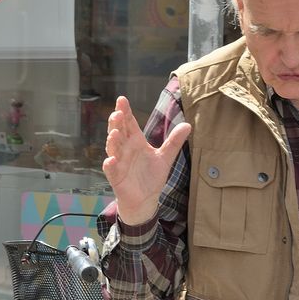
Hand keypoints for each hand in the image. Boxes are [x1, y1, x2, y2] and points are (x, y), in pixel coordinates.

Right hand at [102, 96, 190, 224]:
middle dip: (116, 122)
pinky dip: (110, 164)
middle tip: (118, 113)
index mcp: (136, 142)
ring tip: (115, 132)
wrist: (146, 199)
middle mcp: (125, 149)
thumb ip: (174, 141)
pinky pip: (110, 169)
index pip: (129, 123)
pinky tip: (111, 160)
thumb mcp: (165, 157)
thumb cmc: (151, 176)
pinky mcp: (116, 176)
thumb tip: (188, 125)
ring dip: (112, 140)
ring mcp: (119, 162)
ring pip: (112, 148)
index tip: (122, 99)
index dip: (125, 112)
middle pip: (118, 132)